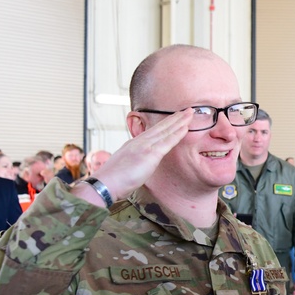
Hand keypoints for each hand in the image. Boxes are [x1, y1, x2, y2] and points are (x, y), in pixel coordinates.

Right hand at [73, 109, 192, 206]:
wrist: (104, 184)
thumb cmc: (112, 181)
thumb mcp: (125, 166)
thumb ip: (135, 162)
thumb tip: (140, 164)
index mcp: (133, 144)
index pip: (153, 131)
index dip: (166, 124)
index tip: (175, 117)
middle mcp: (139, 142)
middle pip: (161, 127)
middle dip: (175, 118)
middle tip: (187, 110)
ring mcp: (144, 146)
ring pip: (166, 130)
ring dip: (180, 121)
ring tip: (190, 113)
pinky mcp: (149, 154)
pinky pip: (167, 141)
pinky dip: (177, 133)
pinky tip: (186, 127)